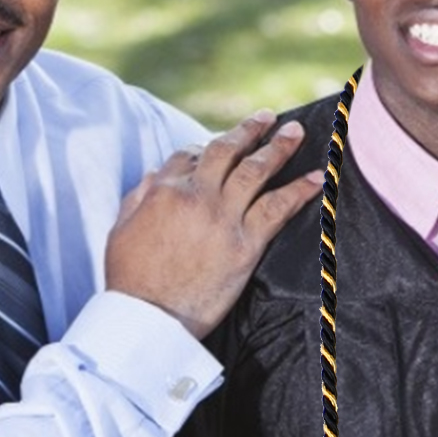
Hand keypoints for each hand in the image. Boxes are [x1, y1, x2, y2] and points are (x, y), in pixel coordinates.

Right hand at [105, 111, 322, 338]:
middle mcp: (196, 196)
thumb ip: (138, 197)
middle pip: (226, 151)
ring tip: (295, 131)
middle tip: (268, 117)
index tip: (221, 145)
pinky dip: (299, 190)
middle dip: (249, 130)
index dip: (206, 146)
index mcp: (163, 191)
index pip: (189, 155)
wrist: (149, 318)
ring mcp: (223, 218)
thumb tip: (155, 174)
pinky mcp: (245, 244)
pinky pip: (278, 208)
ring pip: (256, 170)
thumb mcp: (121, 230)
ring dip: (279, 147)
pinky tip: (316, 177)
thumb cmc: (130, 280)